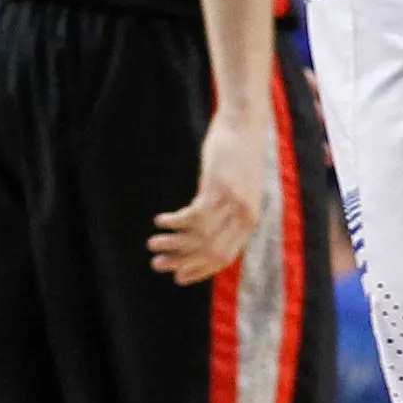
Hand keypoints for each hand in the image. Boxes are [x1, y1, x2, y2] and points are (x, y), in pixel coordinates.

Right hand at [149, 109, 265, 283]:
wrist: (245, 124)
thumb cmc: (238, 155)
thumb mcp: (238, 188)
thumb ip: (226, 211)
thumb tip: (203, 231)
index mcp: (250, 220)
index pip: (225, 258)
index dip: (200, 270)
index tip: (178, 278)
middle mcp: (245, 216)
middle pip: (211, 253)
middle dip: (182, 263)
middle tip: (158, 265)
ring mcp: (233, 203)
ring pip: (200, 238)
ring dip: (172, 244)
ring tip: (153, 244)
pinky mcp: (219, 187)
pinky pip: (193, 216)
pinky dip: (174, 223)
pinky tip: (159, 220)